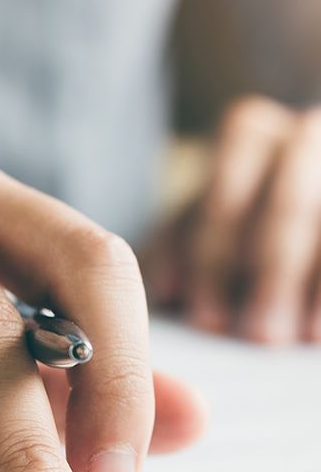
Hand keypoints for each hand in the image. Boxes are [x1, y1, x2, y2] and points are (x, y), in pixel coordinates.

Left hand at [144, 96, 320, 342]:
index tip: (206, 321)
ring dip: (315, 285)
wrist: (302, 196)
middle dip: (271, 276)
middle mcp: (303, 138)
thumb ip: (178, 249)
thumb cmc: (240, 220)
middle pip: (289, 207)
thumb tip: (166, 292)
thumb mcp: (204, 223)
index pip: (227, 194)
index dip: (214, 261)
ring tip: (300, 336)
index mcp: (250, 135)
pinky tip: (320, 329)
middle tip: (259, 336)